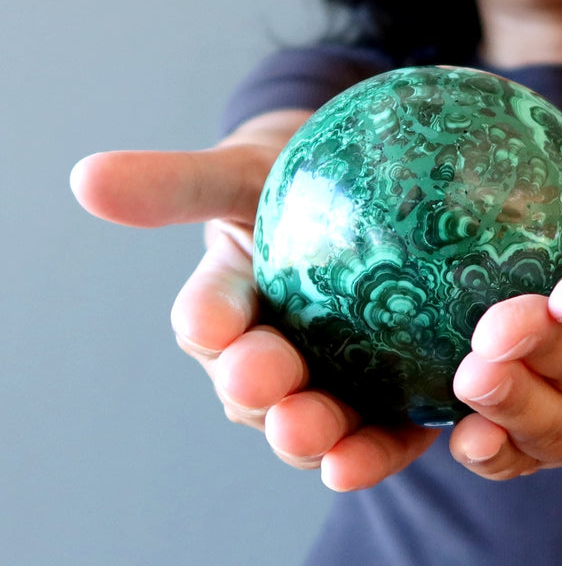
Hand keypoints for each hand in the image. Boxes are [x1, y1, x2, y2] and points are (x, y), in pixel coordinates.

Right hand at [70, 110, 438, 491]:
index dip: (209, 320)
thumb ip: (181, 182)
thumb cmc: (298, 180)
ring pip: (315, 420)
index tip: (211, 323)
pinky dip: (387, 445)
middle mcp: (269, 352)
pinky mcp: (385, 399)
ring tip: (323, 441)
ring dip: (318, 436)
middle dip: (259, 390)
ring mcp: (326, 380)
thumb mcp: (244, 174)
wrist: (375, 196)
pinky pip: (385, 429)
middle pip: (258, 385)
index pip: (209, 315)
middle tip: (265, 386)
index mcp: (229, 303)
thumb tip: (87, 178)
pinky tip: (415, 440)